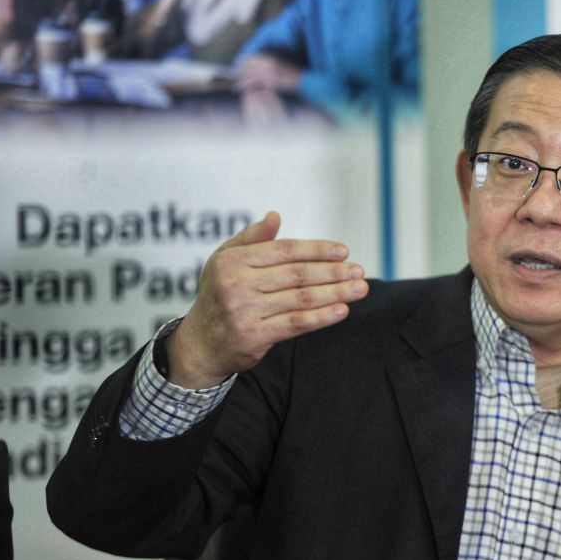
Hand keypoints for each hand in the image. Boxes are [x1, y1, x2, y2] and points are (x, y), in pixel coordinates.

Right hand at [167, 212, 367, 388]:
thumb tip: (275, 216)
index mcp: (233, 260)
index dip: (317, 250)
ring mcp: (245, 310)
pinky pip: (295, 323)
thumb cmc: (219, 296)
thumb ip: (251, 239)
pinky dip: (321, 317)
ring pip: (301, 298)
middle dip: (333, 272)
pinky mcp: (254, 335)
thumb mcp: (225, 261)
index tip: (343, 251)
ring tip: (360, 289)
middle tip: (359, 271)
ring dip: (335, 293)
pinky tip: (341, 310)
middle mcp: (237, 283)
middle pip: (297, 274)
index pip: (285, 251)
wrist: (200, 344)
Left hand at [236, 54, 302, 93]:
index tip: (237, 64)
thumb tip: (258, 65)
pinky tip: (246, 91)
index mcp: (269, 57)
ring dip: (242, 82)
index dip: (242, 61)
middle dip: (240, 73)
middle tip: (233, 78)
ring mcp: (269, 73)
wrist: (302, 79)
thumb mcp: (279, 63)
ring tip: (236, 87)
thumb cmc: (292, 73)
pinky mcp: (271, 82)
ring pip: (250, 77)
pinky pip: (257, 85)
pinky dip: (250, 88)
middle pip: (249, 67)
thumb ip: (268, 63)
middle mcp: (268, 64)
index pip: (251, 57)